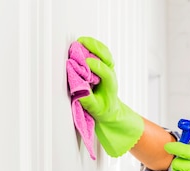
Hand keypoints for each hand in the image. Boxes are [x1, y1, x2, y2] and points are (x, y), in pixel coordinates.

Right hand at [77, 37, 143, 156]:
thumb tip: (78, 88)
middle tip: (81, 44)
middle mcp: (110, 74)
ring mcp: (107, 68)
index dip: (96, 66)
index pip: (106, 72)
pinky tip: (82, 43)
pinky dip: (92, 46)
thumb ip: (87, 100)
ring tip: (80, 40)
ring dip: (93, 44)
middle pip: (107, 57)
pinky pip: (100, 52)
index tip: (85, 62)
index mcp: (110, 85)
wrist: (110, 108)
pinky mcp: (103, 64)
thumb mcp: (95, 109)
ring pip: (105, 52)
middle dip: (95, 49)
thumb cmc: (102, 109)